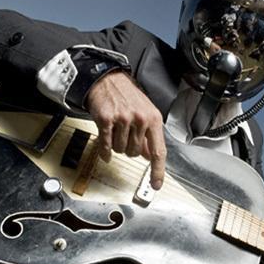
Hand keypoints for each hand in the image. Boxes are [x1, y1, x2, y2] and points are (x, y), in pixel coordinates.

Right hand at [86, 71, 166, 188]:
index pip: (158, 151)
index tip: (156, 184)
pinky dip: (105, 151)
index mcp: (154, 119)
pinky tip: (106, 149)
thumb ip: (149, 136)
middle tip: (125, 135)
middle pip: (135, 153)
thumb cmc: (127, 96)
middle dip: (129, 148)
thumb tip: (151, 156)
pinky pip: (106, 146)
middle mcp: (140, 119)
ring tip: (116, 131)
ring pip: (120, 150)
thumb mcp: (145, 113)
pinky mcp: (106, 120)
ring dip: (117, 146)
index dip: (158, 170)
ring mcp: (123, 119)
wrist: (107, 80)